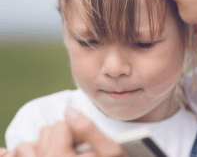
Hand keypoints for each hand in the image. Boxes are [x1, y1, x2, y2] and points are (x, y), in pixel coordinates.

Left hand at [1, 108, 127, 156]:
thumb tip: (69, 111)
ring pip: (27, 146)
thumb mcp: (110, 153)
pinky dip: (25, 155)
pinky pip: (19, 156)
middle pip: (45, 132)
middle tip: (76, 153)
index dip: (77, 131)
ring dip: (42, 148)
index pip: (62, 125)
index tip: (86, 146)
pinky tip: (35, 156)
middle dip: (61, 137)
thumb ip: (89, 129)